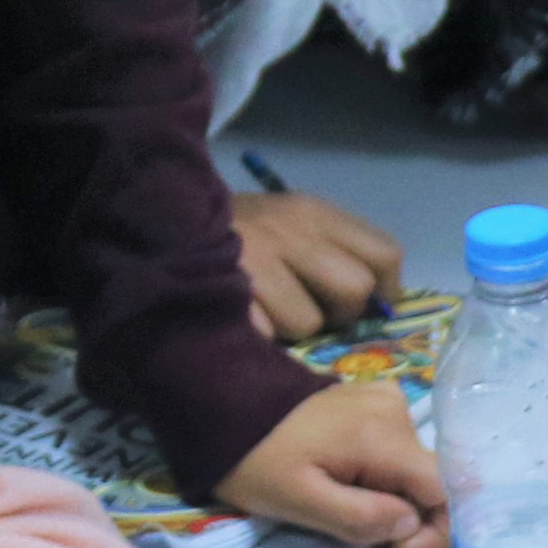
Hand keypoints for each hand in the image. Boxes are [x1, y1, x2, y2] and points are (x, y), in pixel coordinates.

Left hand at [211, 377, 445, 547]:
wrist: (226, 408)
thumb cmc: (258, 462)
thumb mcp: (300, 503)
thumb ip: (360, 518)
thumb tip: (410, 523)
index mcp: (383, 436)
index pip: (447, 490)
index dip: (434, 529)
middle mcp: (398, 411)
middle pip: (432, 482)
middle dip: (406, 519)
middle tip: (357, 534)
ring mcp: (389, 401)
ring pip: (414, 471)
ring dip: (390, 500)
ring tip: (342, 504)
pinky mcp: (377, 402)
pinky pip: (398, 452)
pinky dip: (382, 477)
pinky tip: (345, 480)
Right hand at [229, 188, 404, 342]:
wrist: (163, 220)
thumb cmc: (239, 231)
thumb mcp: (290, 222)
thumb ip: (334, 250)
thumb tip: (382, 300)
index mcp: (314, 212)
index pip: (383, 254)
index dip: (384, 289)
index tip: (368, 306)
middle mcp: (291, 231)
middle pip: (354, 290)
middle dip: (339, 313)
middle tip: (312, 311)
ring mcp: (257, 260)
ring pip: (307, 322)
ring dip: (289, 328)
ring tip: (265, 312)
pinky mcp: (228, 292)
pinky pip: (266, 334)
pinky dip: (258, 336)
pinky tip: (244, 320)